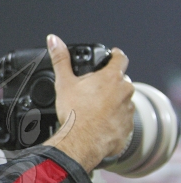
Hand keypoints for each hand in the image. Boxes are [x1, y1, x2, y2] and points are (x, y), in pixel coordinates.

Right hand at [43, 34, 134, 171]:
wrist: (81, 142)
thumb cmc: (75, 113)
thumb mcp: (64, 83)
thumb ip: (60, 59)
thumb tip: (54, 40)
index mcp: (111, 78)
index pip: (120, 58)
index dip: (115, 55)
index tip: (113, 55)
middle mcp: (124, 92)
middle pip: (121, 82)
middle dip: (110, 85)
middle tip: (94, 92)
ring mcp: (128, 110)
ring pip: (123, 102)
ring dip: (113, 104)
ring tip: (94, 112)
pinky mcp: (127, 128)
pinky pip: (122, 121)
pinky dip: (113, 121)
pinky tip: (98, 125)